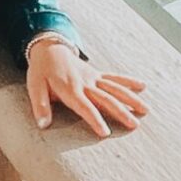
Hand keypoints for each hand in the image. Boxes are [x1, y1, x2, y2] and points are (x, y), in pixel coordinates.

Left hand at [26, 37, 147, 136]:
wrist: (49, 48)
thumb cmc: (41, 70)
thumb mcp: (34, 87)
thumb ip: (40, 106)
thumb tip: (43, 125)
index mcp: (70, 89)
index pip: (85, 107)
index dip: (95, 119)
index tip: (105, 133)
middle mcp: (85, 83)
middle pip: (106, 99)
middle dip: (121, 112)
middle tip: (134, 125)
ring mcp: (93, 78)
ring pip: (115, 88)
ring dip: (130, 99)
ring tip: (145, 110)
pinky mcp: (97, 74)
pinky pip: (115, 78)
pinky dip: (129, 82)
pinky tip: (142, 86)